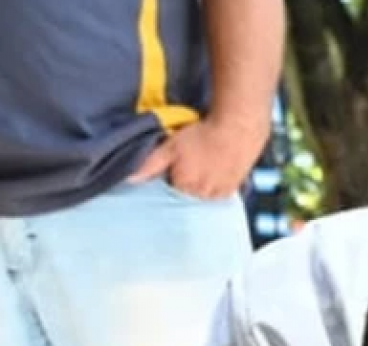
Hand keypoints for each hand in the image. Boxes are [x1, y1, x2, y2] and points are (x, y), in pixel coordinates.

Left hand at [128, 114, 269, 200]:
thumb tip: (129, 179)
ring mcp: (218, 194)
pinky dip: (216, 184)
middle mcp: (201, 195)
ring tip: (205, 164)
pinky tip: (216, 170)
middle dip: (186, 181)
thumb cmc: (203, 135)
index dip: (171, 174)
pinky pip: (219, 193)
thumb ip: (149, 164)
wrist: (237, 128)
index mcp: (183, 187)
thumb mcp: (170, 146)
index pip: (169, 189)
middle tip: (192, 160)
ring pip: (204, 195)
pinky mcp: (233, 190)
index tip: (177, 161)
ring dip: (202, 184)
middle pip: (187, 194)